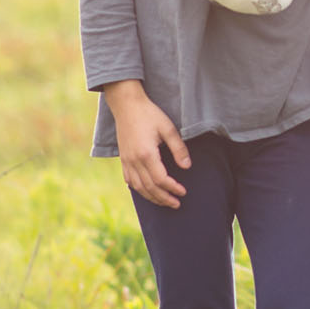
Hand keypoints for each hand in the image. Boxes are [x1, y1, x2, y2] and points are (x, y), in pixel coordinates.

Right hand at [106, 81, 190, 207]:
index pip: (161, 179)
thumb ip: (178, 148)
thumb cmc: (149, 114)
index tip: (183, 192)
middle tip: (176, 204)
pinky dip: (139, 190)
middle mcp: (134, 160)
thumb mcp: (168, 128)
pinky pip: (129, 180)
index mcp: (146, 154)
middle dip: (164, 198)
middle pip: (150, 187)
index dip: (173, 188)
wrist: (126, 104)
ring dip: (152, 197)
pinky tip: (147, 192)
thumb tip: (187, 166)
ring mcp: (126, 161)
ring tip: (164, 202)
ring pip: (139, 187)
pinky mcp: (123, 159)